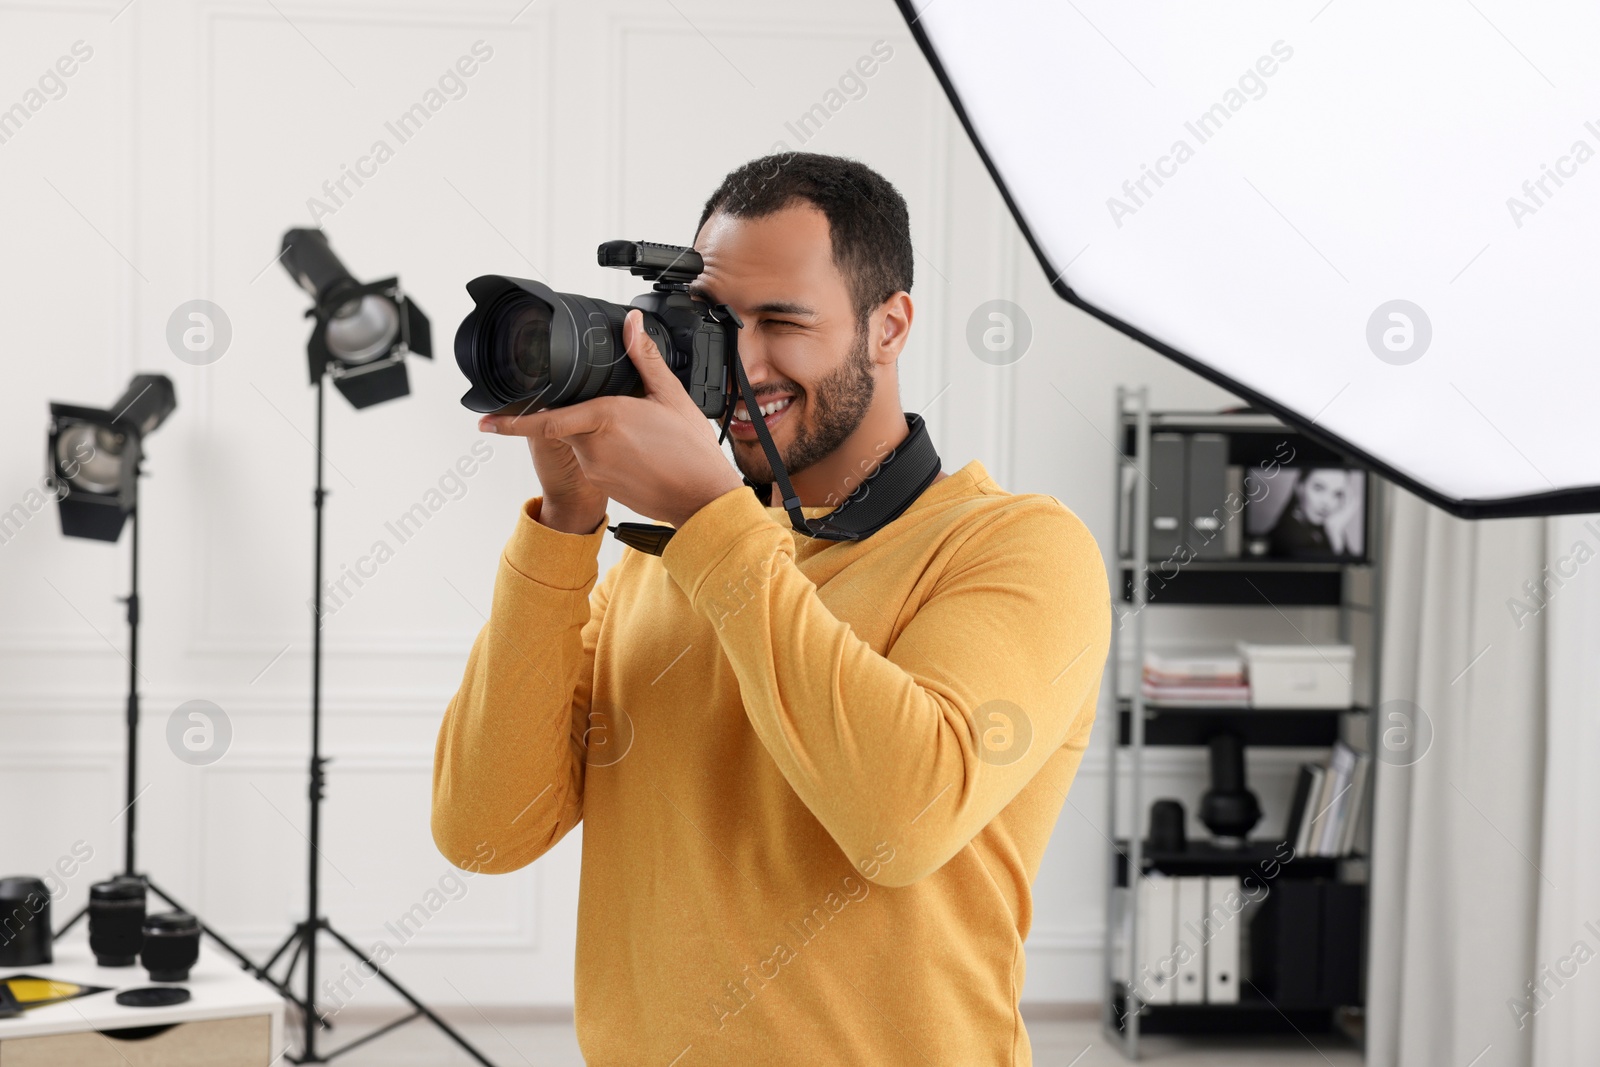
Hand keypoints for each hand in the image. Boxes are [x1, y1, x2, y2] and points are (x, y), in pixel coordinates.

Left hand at [478, 310, 745, 528]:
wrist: (702, 499)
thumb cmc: (690, 452)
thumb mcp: (671, 396)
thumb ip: (645, 358)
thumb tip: (632, 325)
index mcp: (604, 418)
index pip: (545, 418)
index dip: (511, 420)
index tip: (484, 420)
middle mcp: (593, 446)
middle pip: (568, 423)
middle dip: (584, 415)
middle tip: (627, 418)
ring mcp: (597, 469)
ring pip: (582, 442)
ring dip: (601, 434)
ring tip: (643, 435)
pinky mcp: (605, 485)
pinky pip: (596, 461)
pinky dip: (611, 452)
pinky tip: (641, 451)